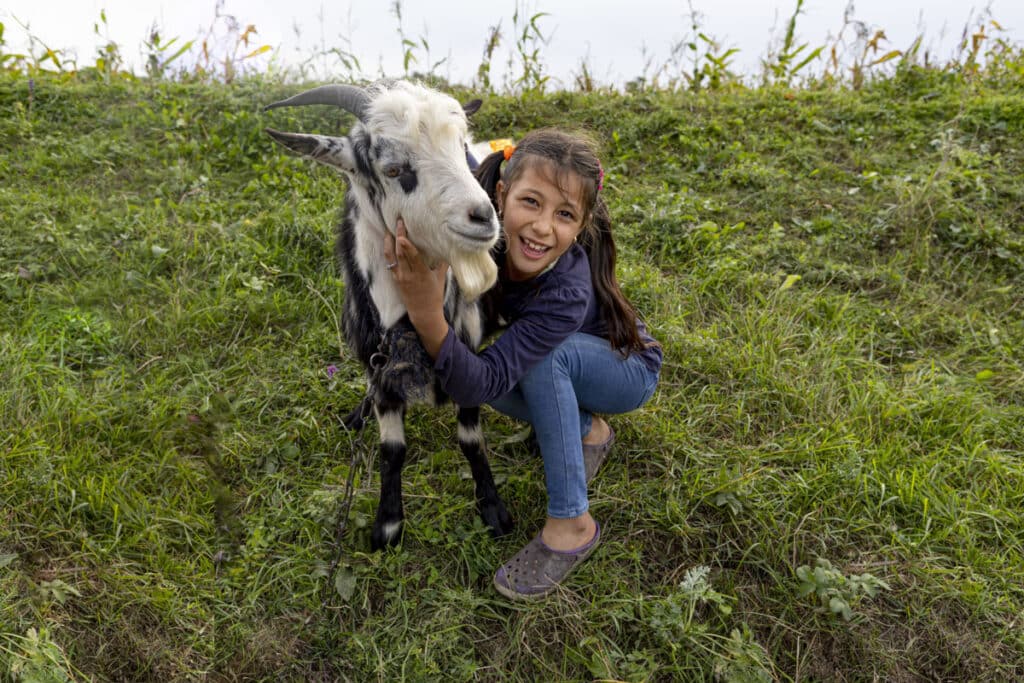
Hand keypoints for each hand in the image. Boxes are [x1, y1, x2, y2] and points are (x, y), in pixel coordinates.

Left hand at [383, 218, 449, 357]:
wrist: (423, 313)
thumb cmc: (434, 295)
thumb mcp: (440, 278)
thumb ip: (443, 263)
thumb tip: (448, 248)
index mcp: (422, 275)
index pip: (413, 258)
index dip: (407, 246)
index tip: (402, 236)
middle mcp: (408, 276)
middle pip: (400, 254)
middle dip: (398, 237)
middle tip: (399, 222)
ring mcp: (400, 278)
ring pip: (392, 258)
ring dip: (389, 243)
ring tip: (389, 230)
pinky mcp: (395, 279)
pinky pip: (390, 263)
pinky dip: (388, 252)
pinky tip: (388, 243)